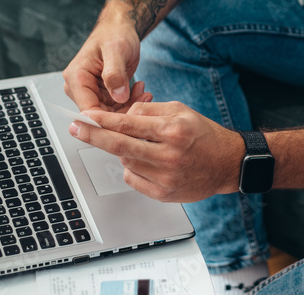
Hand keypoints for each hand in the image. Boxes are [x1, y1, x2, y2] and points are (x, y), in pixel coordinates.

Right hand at [62, 18, 148, 111]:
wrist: (120, 29)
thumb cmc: (115, 34)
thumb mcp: (117, 50)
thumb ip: (115, 74)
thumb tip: (118, 96)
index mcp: (76, 78)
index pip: (88, 110)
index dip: (108, 119)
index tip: (130, 119)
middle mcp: (80, 88)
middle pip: (100, 115)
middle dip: (124, 111)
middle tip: (144, 98)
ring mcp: (91, 92)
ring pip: (110, 113)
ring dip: (130, 106)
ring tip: (145, 92)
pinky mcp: (103, 93)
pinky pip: (117, 106)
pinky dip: (131, 102)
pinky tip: (141, 91)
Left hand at [68, 101, 244, 202]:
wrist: (227, 164)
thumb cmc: (204, 135)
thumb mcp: (182, 111)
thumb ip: (151, 110)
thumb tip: (123, 115)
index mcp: (173, 130)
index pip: (129, 124)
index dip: (103, 120)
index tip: (86, 116)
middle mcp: (168, 154)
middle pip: (120, 146)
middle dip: (94, 136)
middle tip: (76, 129)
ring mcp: (165, 176)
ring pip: (126, 161)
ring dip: (123, 151)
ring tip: (141, 145)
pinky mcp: (163, 193)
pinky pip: (133, 178)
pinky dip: (133, 168)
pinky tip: (147, 161)